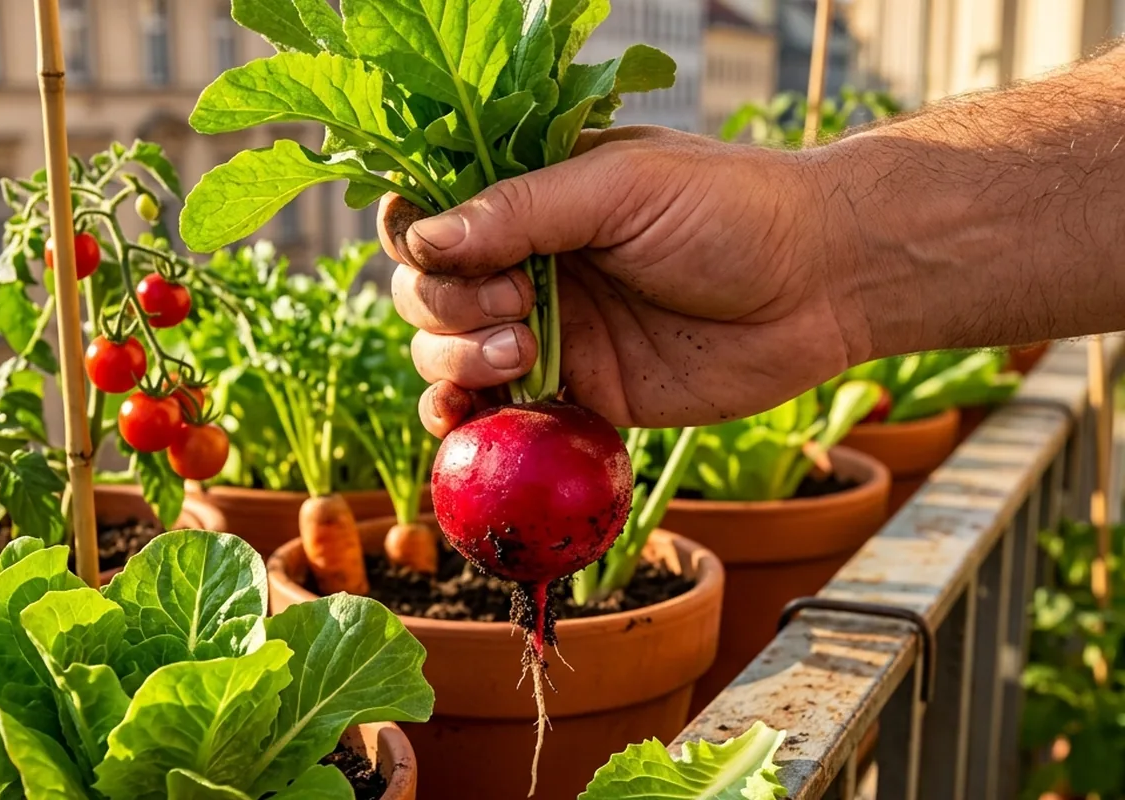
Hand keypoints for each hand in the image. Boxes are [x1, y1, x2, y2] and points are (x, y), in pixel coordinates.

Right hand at [380, 126, 864, 436]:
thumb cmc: (731, 208)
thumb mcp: (622, 186)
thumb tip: (424, 240)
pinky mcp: (582, 395)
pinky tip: (466, 423)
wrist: (821, 283)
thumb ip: (523, 211)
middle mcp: (530, 266)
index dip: (416, 241)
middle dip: (446, 307)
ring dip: (453, 363)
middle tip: (516, 305)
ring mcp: (553, 334)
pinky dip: (469, 425)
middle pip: (427, 295)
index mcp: (532, 201)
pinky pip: (502, 419)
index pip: (430, 219)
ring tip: (517, 354)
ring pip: (448, 358)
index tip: (447, 256)